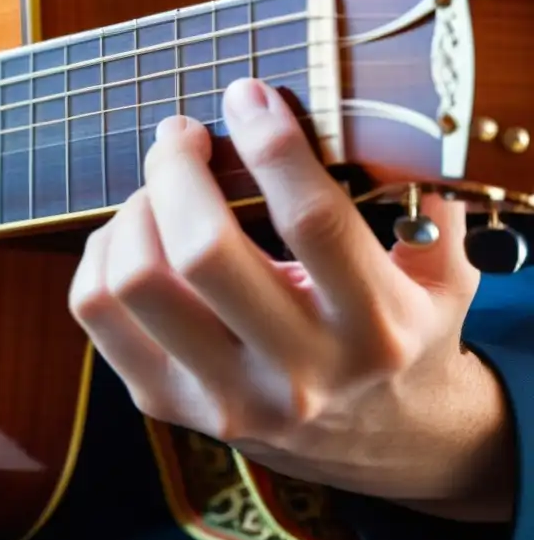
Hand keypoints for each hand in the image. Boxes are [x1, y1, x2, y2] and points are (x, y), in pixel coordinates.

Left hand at [69, 78, 512, 518]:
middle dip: (176, 168)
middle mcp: (295, 373)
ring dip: (134, 210)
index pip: (312, 222)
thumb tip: (372, 124)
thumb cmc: (404, 340)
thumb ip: (424, 205)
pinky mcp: (167, 402)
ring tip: (159, 190)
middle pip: (200, 251)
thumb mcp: (443, 278)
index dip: (270, 144)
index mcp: (372, 331)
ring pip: (132, 282)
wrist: (385, 444)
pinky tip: (135, 234)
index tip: (246, 95)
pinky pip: (97, 310)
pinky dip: (103, 251)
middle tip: (181, 134)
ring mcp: (222, 395)